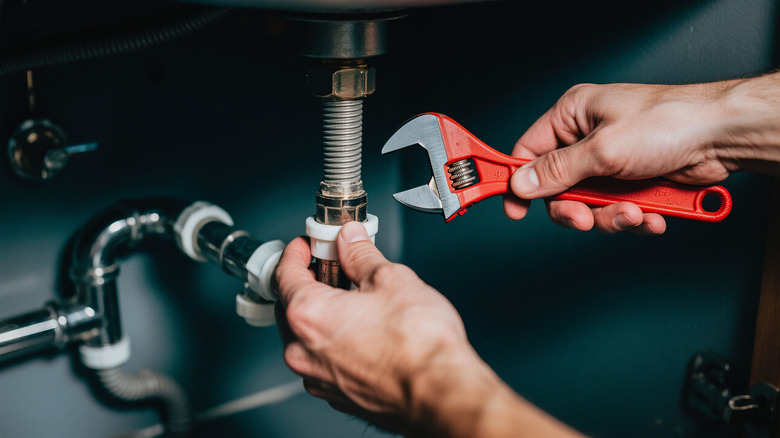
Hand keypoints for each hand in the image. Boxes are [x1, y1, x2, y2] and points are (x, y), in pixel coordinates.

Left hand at [275, 222, 582, 436]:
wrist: (440, 393)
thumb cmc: (418, 345)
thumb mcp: (390, 278)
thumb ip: (361, 255)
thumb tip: (352, 241)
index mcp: (308, 315)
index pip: (285, 273)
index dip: (297, 252)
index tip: (307, 244)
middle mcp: (304, 352)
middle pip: (293, 306)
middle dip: (311, 282)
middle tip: (334, 266)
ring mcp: (320, 378)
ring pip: (309, 337)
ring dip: (324, 315)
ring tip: (356, 299)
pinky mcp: (339, 395)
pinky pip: (326, 361)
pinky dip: (336, 343)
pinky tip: (364, 331)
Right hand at [502, 79, 767, 233]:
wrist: (722, 138)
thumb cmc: (669, 122)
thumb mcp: (602, 149)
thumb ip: (557, 170)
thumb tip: (522, 182)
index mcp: (573, 115)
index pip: (529, 151)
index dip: (519, 182)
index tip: (514, 209)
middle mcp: (588, 138)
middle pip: (558, 188)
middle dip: (576, 209)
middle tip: (585, 218)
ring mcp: (610, 162)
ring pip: (589, 205)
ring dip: (610, 217)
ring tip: (633, 212)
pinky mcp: (632, 182)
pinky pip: (617, 210)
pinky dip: (633, 218)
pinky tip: (651, 214)